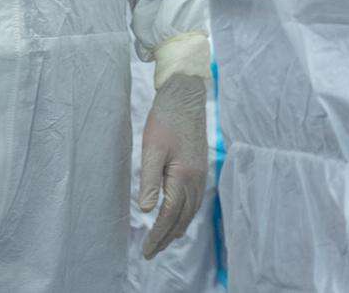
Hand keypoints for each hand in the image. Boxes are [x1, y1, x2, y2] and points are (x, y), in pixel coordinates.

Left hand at [138, 73, 208, 259]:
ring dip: (177, 228)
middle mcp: (196, 179)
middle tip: (151, 252)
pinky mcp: (201, 167)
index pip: (169, 216)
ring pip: (191, 211)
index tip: (146, 250)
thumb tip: (147, 210)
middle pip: (182, 219)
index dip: (157, 236)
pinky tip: (178, 214)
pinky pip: (196, 200)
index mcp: (183, 176)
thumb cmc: (165, 119)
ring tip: (164, 240)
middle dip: (166, 238)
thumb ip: (149, 180)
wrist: (185, 95)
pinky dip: (186, 214)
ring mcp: (201, 173)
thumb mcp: (151, 148)